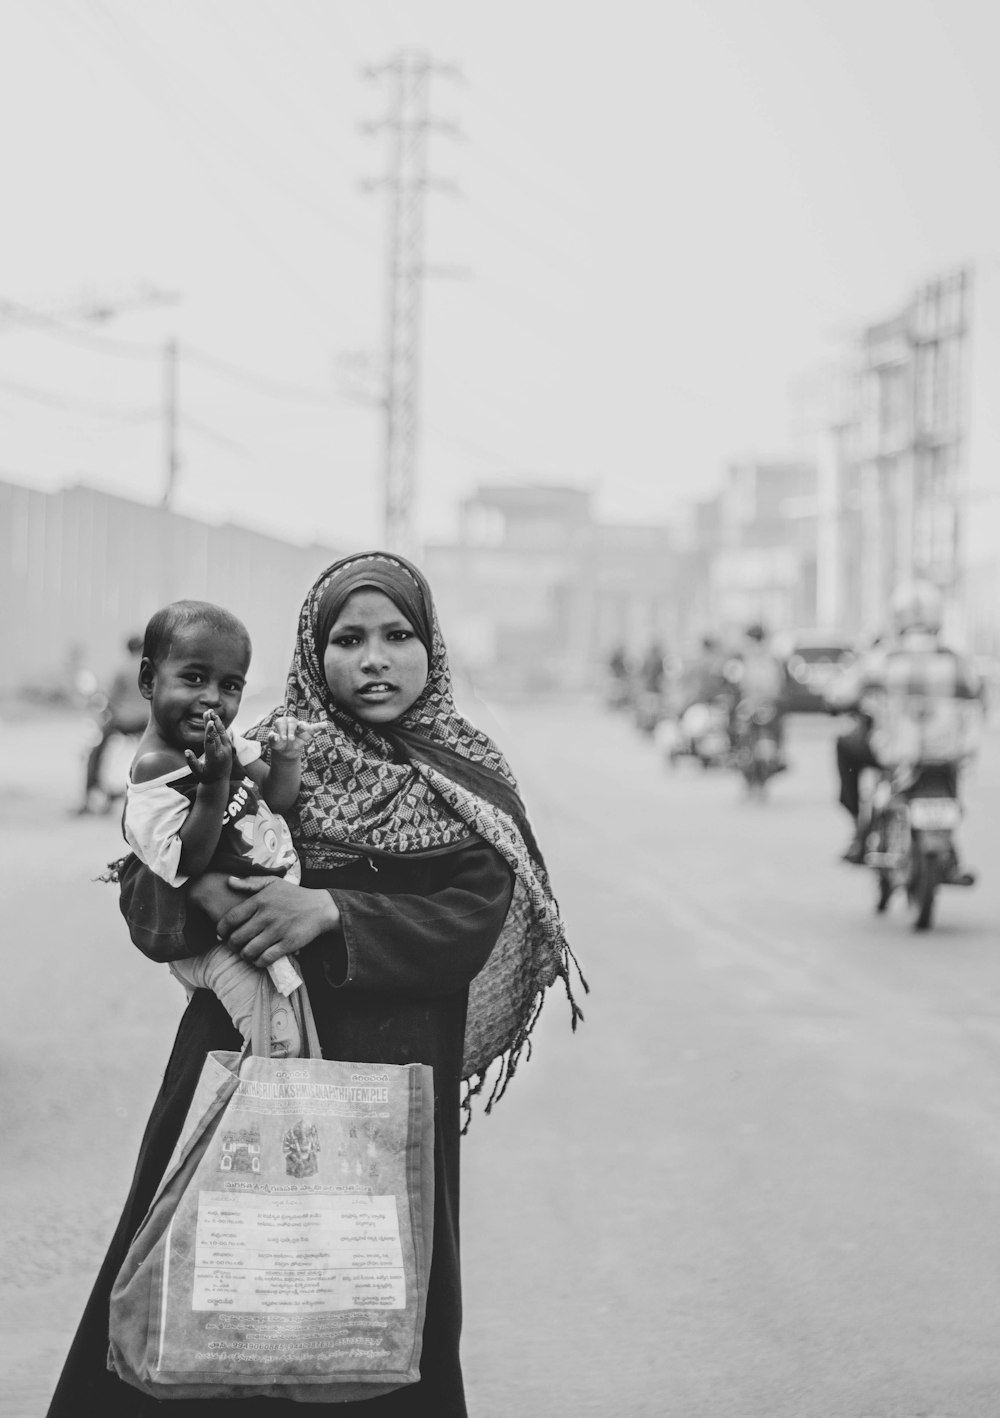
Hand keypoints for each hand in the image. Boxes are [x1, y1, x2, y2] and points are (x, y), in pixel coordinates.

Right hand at [185, 710, 232, 781]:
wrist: (219, 781)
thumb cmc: (205, 777)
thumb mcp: (197, 772)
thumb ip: (192, 762)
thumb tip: (186, 751)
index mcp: (214, 758)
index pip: (212, 742)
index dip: (210, 731)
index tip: (210, 722)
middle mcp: (222, 752)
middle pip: (216, 735)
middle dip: (212, 723)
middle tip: (207, 711)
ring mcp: (227, 750)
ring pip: (223, 733)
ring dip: (217, 722)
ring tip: (212, 712)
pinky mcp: (230, 748)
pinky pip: (225, 735)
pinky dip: (221, 727)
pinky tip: (217, 719)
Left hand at [216, 877, 340, 968]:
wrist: (321, 907)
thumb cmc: (294, 895)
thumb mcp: (273, 883)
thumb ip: (250, 882)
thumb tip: (228, 881)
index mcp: (260, 900)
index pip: (231, 918)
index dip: (221, 930)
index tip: (221, 934)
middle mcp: (266, 916)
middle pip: (237, 938)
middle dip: (232, 945)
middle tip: (235, 946)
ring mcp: (277, 930)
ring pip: (249, 951)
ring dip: (244, 955)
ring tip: (246, 953)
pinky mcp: (288, 943)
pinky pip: (265, 959)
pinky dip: (259, 962)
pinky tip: (259, 959)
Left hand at [269, 715, 319, 759]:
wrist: (285, 751)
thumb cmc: (278, 744)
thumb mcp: (273, 743)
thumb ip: (272, 739)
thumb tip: (275, 737)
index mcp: (281, 722)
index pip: (281, 722)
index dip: (282, 730)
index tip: (282, 738)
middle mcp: (291, 722)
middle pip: (292, 722)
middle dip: (290, 730)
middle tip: (290, 739)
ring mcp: (300, 727)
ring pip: (302, 724)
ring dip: (302, 727)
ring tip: (302, 728)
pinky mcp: (307, 732)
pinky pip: (314, 728)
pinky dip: (319, 726)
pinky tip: (325, 724)